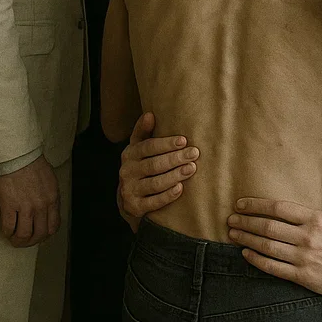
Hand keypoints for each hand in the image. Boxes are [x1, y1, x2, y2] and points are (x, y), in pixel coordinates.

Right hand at [0, 156, 59, 246]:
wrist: (19, 155)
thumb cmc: (33, 164)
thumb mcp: (50, 181)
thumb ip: (50, 198)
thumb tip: (47, 212)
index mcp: (53, 199)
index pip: (53, 226)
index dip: (46, 235)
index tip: (40, 236)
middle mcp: (41, 206)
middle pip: (39, 234)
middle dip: (32, 242)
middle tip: (25, 241)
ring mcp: (25, 207)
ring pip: (24, 235)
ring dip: (19, 241)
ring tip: (14, 239)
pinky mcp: (9, 206)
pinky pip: (8, 227)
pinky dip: (7, 233)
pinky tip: (6, 231)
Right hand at [117, 113, 197, 229]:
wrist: (129, 198)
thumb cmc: (140, 166)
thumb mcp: (138, 148)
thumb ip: (143, 132)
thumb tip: (150, 114)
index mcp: (129, 154)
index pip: (147, 147)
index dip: (166, 143)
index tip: (183, 141)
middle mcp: (127, 172)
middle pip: (153, 165)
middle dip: (175, 158)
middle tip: (194, 153)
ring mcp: (130, 190)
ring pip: (154, 183)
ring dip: (174, 176)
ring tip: (191, 168)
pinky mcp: (135, 207)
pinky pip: (153, 202)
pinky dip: (167, 195)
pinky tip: (180, 188)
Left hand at [228, 165, 321, 300]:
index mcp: (316, 219)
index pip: (280, 208)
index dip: (257, 205)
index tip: (241, 204)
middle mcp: (307, 238)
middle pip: (268, 227)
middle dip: (246, 222)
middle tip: (230, 219)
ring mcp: (303, 258)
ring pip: (267, 247)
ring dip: (246, 240)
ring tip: (233, 234)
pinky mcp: (301, 276)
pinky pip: (273, 268)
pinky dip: (257, 260)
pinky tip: (246, 254)